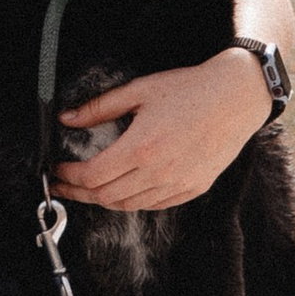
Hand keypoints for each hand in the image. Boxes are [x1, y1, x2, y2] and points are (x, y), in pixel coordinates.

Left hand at [54, 46, 273, 211]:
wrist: (237, 97)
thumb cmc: (190, 89)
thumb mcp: (140, 91)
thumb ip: (100, 107)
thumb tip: (68, 118)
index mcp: (141, 148)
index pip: (92, 176)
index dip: (69, 178)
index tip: (57, 172)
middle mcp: (158, 173)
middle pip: (105, 196)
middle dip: (79, 193)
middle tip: (64, 185)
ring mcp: (177, 184)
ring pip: (128, 205)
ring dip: (104, 199)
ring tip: (90, 188)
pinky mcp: (193, 188)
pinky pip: (154, 205)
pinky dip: (133, 201)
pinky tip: (125, 189)